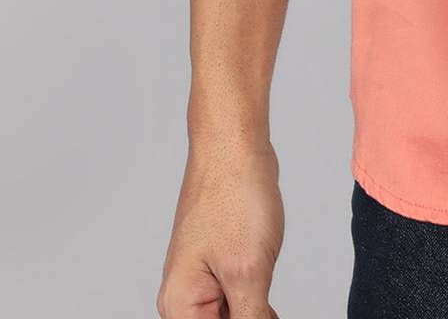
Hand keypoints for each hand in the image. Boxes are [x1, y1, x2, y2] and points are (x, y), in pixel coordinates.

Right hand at [157, 136, 284, 318]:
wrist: (235, 146)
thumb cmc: (233, 196)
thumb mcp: (248, 272)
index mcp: (180, 306)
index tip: (262, 309)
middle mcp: (184, 298)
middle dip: (250, 316)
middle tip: (262, 287)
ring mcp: (201, 281)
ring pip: (233, 315)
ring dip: (255, 311)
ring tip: (261, 268)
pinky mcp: (220, 265)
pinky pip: (238, 298)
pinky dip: (256, 298)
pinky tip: (267, 281)